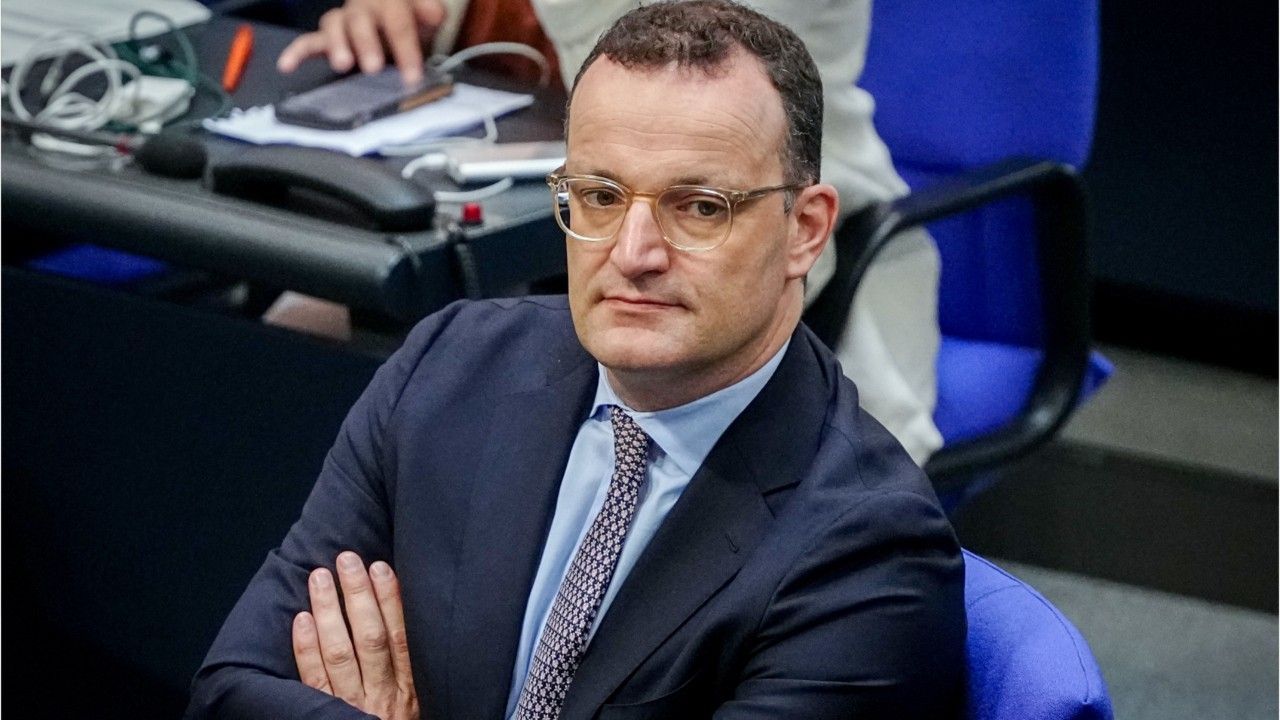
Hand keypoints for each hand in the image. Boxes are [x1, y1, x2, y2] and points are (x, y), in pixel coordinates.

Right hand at [277, 0, 446, 84]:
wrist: (394, 15)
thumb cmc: (410, 20)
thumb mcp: (426, 16)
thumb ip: (430, 12)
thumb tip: (436, 13)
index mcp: (390, 1)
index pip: (398, 22)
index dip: (406, 48)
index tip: (412, 75)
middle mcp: (362, 8)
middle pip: (361, 21)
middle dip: (367, 44)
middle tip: (374, 67)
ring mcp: (343, 21)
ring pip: (334, 26)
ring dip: (338, 45)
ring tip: (343, 64)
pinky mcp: (326, 37)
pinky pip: (308, 40)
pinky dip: (297, 51)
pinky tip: (286, 65)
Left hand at [293, 551, 419, 719]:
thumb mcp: (419, 700)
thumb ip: (410, 665)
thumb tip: (399, 614)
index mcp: (411, 689)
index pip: (401, 636)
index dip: (391, 600)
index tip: (380, 567)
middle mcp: (382, 696)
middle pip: (370, 638)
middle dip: (358, 596)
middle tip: (346, 559)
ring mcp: (351, 707)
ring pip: (340, 653)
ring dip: (330, 611)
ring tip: (320, 577)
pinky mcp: (324, 717)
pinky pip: (313, 680)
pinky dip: (306, 648)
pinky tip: (301, 619)